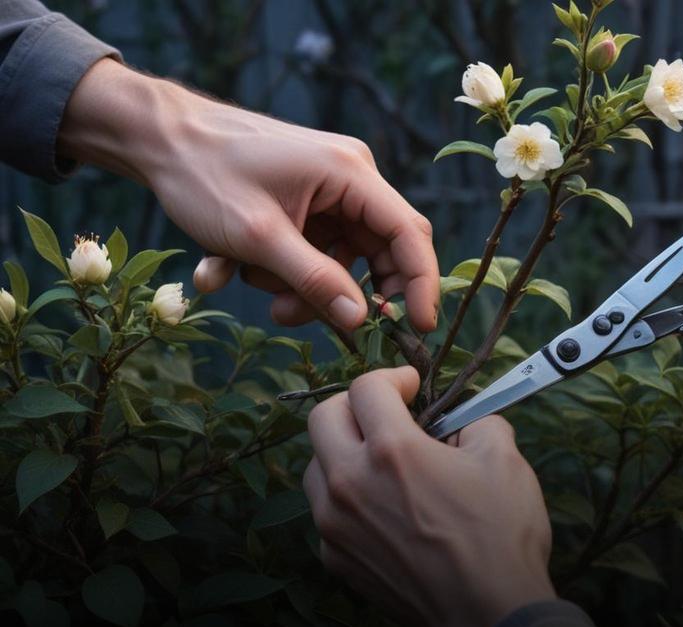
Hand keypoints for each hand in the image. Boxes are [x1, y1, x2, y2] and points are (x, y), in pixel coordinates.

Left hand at [58, 59, 438, 331]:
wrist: (158, 139)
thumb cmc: (205, 175)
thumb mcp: (259, 237)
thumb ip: (314, 280)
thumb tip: (360, 320)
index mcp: (351, 173)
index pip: (408, 234)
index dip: (420, 284)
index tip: (418, 327)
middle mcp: (350, 177)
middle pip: (376, 250)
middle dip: (340, 291)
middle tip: (298, 315)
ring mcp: (328, 189)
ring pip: (338, 257)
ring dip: (298, 284)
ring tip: (250, 287)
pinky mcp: (306, 201)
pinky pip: (310, 247)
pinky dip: (277, 267)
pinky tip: (225, 267)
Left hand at [302, 367, 555, 626]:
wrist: (491, 612)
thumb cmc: (500, 536)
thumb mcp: (504, 459)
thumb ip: (477, 421)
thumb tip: (463, 418)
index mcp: (391, 451)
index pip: (366, 387)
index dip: (393, 376)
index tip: (412, 386)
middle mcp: (350, 484)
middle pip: (322, 418)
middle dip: (355, 405)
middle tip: (387, 412)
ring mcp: (336, 525)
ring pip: (316, 466)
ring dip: (343, 450)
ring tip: (381, 458)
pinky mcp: (335, 558)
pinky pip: (326, 511)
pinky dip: (347, 497)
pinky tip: (383, 505)